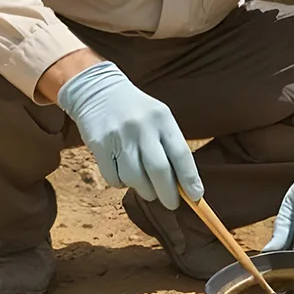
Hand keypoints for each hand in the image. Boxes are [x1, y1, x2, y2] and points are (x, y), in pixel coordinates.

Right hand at [56, 61, 200, 209]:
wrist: (97, 90)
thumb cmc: (136, 111)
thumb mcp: (159, 118)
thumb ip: (170, 147)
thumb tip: (183, 186)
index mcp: (162, 119)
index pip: (181, 154)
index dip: (190, 179)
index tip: (196, 196)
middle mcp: (142, 127)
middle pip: (159, 171)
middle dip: (167, 194)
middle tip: (171, 203)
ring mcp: (119, 135)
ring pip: (135, 179)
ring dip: (143, 190)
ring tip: (145, 187)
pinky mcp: (99, 144)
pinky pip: (113, 178)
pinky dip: (120, 183)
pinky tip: (122, 172)